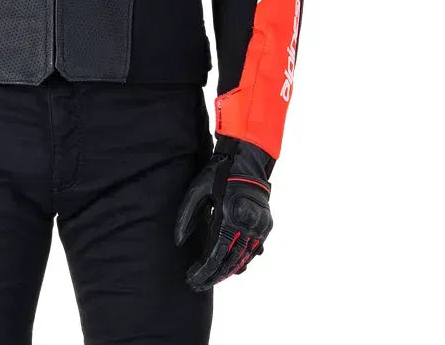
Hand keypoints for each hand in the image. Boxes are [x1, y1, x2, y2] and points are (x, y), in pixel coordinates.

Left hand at [174, 135, 272, 290]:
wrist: (246, 160)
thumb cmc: (218, 173)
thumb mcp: (196, 190)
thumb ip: (186, 216)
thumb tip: (179, 243)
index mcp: (229, 215)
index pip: (216, 253)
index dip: (203, 270)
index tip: (191, 278)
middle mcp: (247, 224)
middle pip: (230, 261)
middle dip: (213, 276)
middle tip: (196, 284)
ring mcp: (260, 226)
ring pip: (243, 259)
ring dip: (226, 272)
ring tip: (209, 279)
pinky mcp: (265, 226)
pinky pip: (253, 251)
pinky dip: (241, 262)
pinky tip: (228, 269)